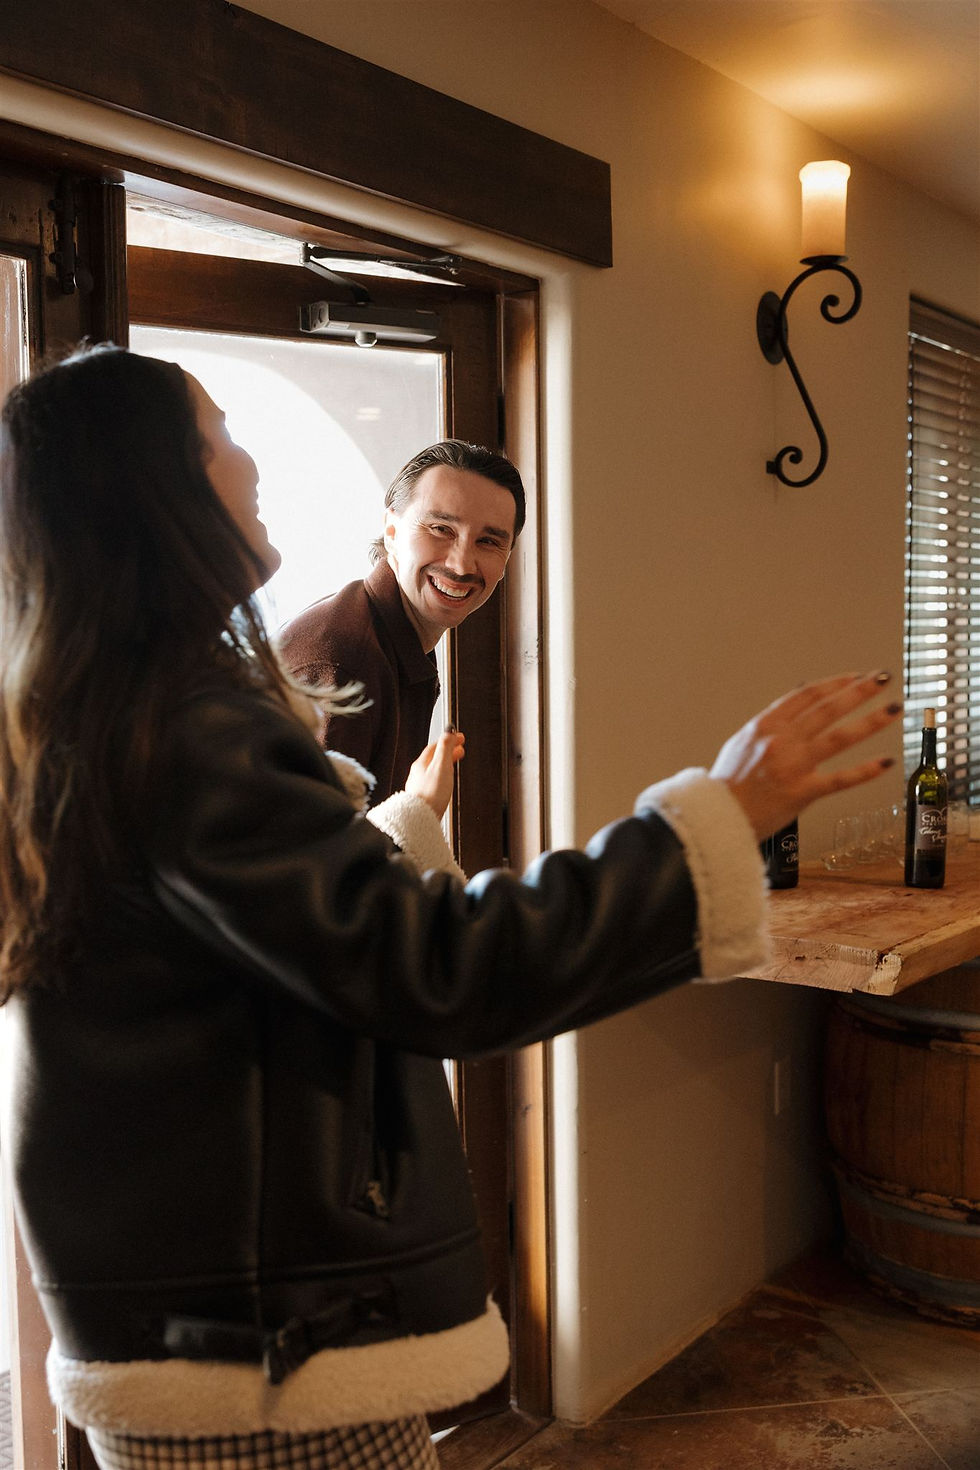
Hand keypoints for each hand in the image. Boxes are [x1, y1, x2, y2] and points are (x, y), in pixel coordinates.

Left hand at [405, 729, 465, 817]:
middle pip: (434, 757)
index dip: (449, 740)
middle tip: (459, 748)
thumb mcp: (441, 766)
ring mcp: (419, 785)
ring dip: (446, 762)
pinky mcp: (423, 796)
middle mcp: (418, 773)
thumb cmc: (431, 794)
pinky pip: (433, 780)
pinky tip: (445, 781)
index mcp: (421, 763)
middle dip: (448, 750)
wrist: (421, 817)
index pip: (436, 746)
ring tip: (455, 762)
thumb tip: (448, 733)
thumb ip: (445, 749)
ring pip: (433, 768)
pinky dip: (442, 775)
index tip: (459, 737)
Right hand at [710, 672, 900, 839]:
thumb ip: (768, 726)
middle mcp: (781, 740)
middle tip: (883, 679)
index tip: (855, 677)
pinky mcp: (803, 792)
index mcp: (765, 725)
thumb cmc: (728, 783)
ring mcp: (793, 765)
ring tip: (893, 709)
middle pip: (828, 708)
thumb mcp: (741, 743)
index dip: (835, 683)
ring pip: (840, 737)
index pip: (807, 695)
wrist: (716, 816)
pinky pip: (840, 779)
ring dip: (871, 721)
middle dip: (860, 691)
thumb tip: (794, 708)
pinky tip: (886, 762)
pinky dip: (865, 770)